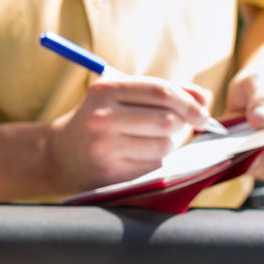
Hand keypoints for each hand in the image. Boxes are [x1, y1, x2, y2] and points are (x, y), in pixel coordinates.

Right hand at [47, 75, 213, 190]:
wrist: (59, 154)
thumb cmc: (101, 119)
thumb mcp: (122, 95)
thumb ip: (164, 91)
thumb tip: (204, 97)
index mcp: (106, 89)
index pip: (161, 92)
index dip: (189, 102)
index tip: (202, 113)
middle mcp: (102, 117)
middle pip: (167, 121)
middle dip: (182, 125)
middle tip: (180, 127)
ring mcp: (104, 148)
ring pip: (164, 147)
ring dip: (168, 146)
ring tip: (149, 142)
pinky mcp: (110, 174)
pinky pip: (153, 168)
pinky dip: (155, 163)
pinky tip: (137, 158)